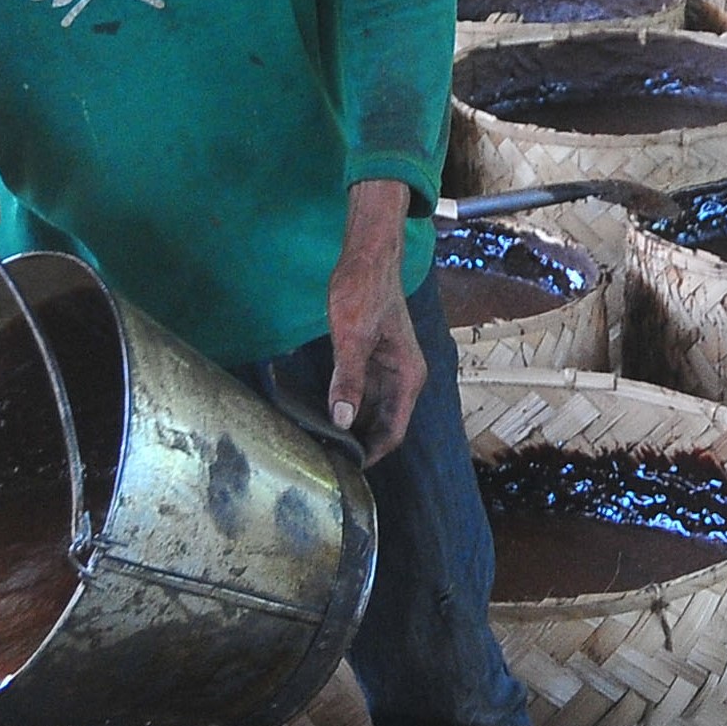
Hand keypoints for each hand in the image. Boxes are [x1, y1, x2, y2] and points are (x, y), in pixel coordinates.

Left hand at [325, 179, 423, 465]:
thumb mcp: (352, 337)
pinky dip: (343, 406)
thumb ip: (349, 379)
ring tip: (318, 441)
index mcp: (408, 377)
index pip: (392, 431)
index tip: (343, 469)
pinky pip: (359, 394)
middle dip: (357, 444)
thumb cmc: (365, 291)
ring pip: (369, 412)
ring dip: (349, 427)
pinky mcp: (371, 361)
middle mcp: (402, 379)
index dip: (370, 454)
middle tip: (323, 458)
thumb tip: (342, 420)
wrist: (367, 256)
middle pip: (382, 426)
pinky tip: (319, 412)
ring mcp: (387, 371)